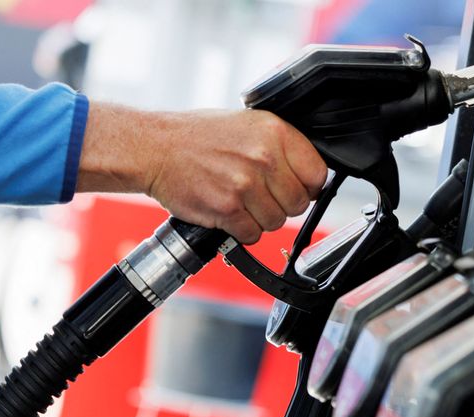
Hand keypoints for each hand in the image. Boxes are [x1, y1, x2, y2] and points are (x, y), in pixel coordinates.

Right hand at [77, 102, 326, 243]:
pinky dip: (241, 230)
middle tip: (259, 196)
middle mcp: (264, 157)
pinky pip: (252, 234)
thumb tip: (310, 177)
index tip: (295, 188)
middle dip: (281, 205)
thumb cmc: (199, 137)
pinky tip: (228, 212)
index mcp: (276, 132)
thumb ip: (282, 148)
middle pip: (299, 203)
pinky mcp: (228, 208)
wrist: (156, 148)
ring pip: (276, 222)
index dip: (308, 187)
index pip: (318, 174)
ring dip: (259, 219)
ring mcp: (246, 184)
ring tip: (239, 201)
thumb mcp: (249, 125)